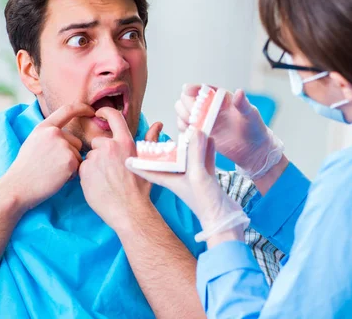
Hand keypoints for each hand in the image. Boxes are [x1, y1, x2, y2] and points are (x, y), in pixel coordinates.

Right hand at [3, 102, 94, 211]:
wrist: (18, 187)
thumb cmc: (25, 169)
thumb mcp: (34, 142)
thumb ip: (50, 135)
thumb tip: (66, 134)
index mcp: (44, 127)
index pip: (67, 110)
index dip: (82, 108)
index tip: (91, 110)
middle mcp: (54, 133)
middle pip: (77, 142)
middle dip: (70, 155)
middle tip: (51, 166)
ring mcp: (63, 146)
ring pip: (79, 155)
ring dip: (70, 165)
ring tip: (52, 172)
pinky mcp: (70, 161)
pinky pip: (79, 167)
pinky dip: (71, 175)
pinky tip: (56, 178)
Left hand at [79, 107, 161, 229]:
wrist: (129, 210)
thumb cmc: (140, 189)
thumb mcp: (148, 162)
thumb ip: (151, 140)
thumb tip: (158, 124)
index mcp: (125, 142)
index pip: (113, 116)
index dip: (105, 112)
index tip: (99, 113)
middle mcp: (109, 147)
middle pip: (98, 142)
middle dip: (102, 151)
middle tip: (111, 168)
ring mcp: (95, 159)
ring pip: (90, 156)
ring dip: (95, 164)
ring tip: (107, 179)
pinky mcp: (84, 171)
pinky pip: (83, 168)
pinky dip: (88, 174)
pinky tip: (98, 184)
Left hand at [126, 128, 242, 231]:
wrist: (225, 220)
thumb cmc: (206, 204)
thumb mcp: (198, 175)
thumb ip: (195, 153)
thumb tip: (195, 132)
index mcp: (170, 179)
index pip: (149, 169)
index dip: (137, 163)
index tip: (126, 157)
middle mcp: (179, 178)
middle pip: (168, 159)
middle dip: (165, 147)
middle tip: (160, 133)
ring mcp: (194, 178)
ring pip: (188, 157)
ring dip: (189, 145)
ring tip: (190, 131)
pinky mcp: (207, 179)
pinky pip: (204, 159)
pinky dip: (206, 149)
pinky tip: (210, 140)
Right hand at [175, 85, 282, 178]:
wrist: (253, 149)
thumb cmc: (254, 128)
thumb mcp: (251, 115)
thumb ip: (243, 104)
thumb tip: (239, 92)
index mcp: (220, 97)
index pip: (203, 88)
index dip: (192, 88)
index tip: (186, 90)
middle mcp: (209, 107)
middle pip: (187, 99)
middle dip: (186, 104)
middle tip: (192, 114)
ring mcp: (203, 120)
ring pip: (183, 112)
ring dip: (182, 115)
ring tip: (191, 124)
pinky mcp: (200, 133)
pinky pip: (185, 127)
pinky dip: (183, 128)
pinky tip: (189, 132)